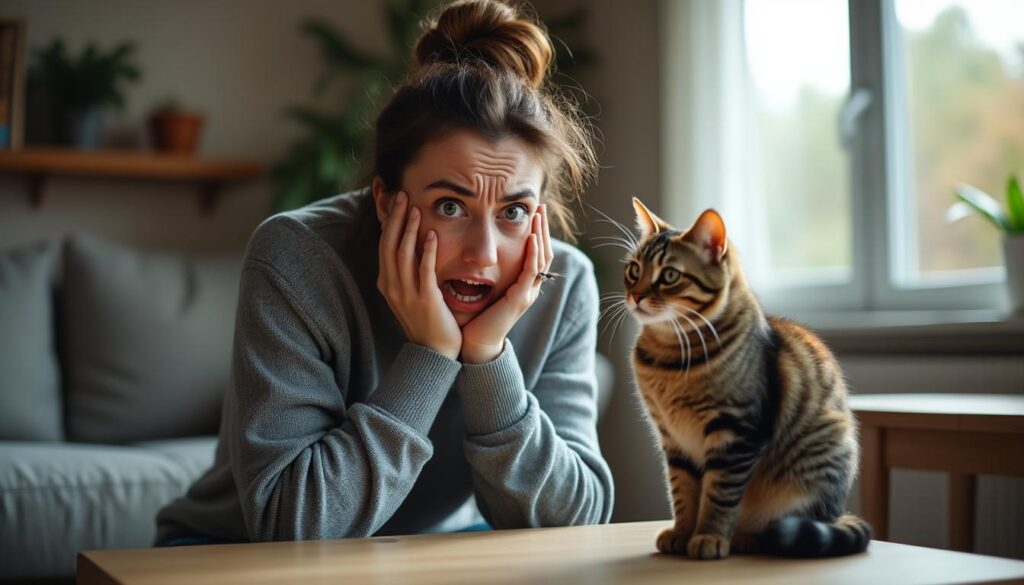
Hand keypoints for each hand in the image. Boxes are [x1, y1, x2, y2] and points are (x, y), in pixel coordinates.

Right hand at [377, 192, 461, 359]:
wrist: (434, 353)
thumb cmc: (426, 320)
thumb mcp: (410, 293)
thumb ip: (408, 270)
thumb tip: (410, 244)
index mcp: (387, 282)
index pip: (383, 244)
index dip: (386, 220)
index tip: (390, 198)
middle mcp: (392, 286)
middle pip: (389, 244)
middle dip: (395, 218)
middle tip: (401, 195)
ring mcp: (407, 293)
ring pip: (403, 254)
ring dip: (409, 229)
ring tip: (415, 207)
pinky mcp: (425, 299)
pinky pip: (424, 270)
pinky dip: (427, 250)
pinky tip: (432, 233)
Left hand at [460, 204, 553, 362]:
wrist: (475, 343)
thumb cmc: (476, 317)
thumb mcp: (485, 288)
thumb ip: (488, 270)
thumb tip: (477, 249)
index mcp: (523, 285)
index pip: (536, 252)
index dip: (537, 231)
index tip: (533, 211)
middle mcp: (530, 288)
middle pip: (544, 251)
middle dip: (543, 227)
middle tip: (540, 206)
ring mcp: (528, 293)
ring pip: (541, 258)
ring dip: (541, 234)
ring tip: (538, 215)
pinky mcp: (520, 299)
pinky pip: (531, 272)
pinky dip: (533, 254)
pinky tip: (532, 238)